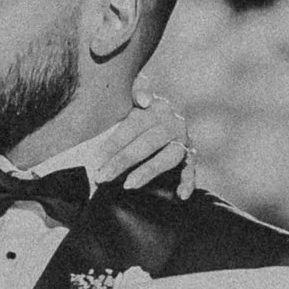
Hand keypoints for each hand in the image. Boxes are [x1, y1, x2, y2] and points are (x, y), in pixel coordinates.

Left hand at [81, 86, 194, 200]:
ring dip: (148, 171)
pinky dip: (188, 182)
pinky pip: (191, 170)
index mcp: (155, 109)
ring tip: (128, 185)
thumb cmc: (142, 112)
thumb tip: (144, 99)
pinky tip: (182, 195)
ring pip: (168, 157)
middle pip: (147, 144)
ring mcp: (183, 140)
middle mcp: (172, 123)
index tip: (96, 161)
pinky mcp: (192, 155)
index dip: (113, 145)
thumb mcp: (136, 98)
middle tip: (102, 177)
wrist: (170, 113)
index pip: (132, 127)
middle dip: (122, 162)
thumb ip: (136, 92)